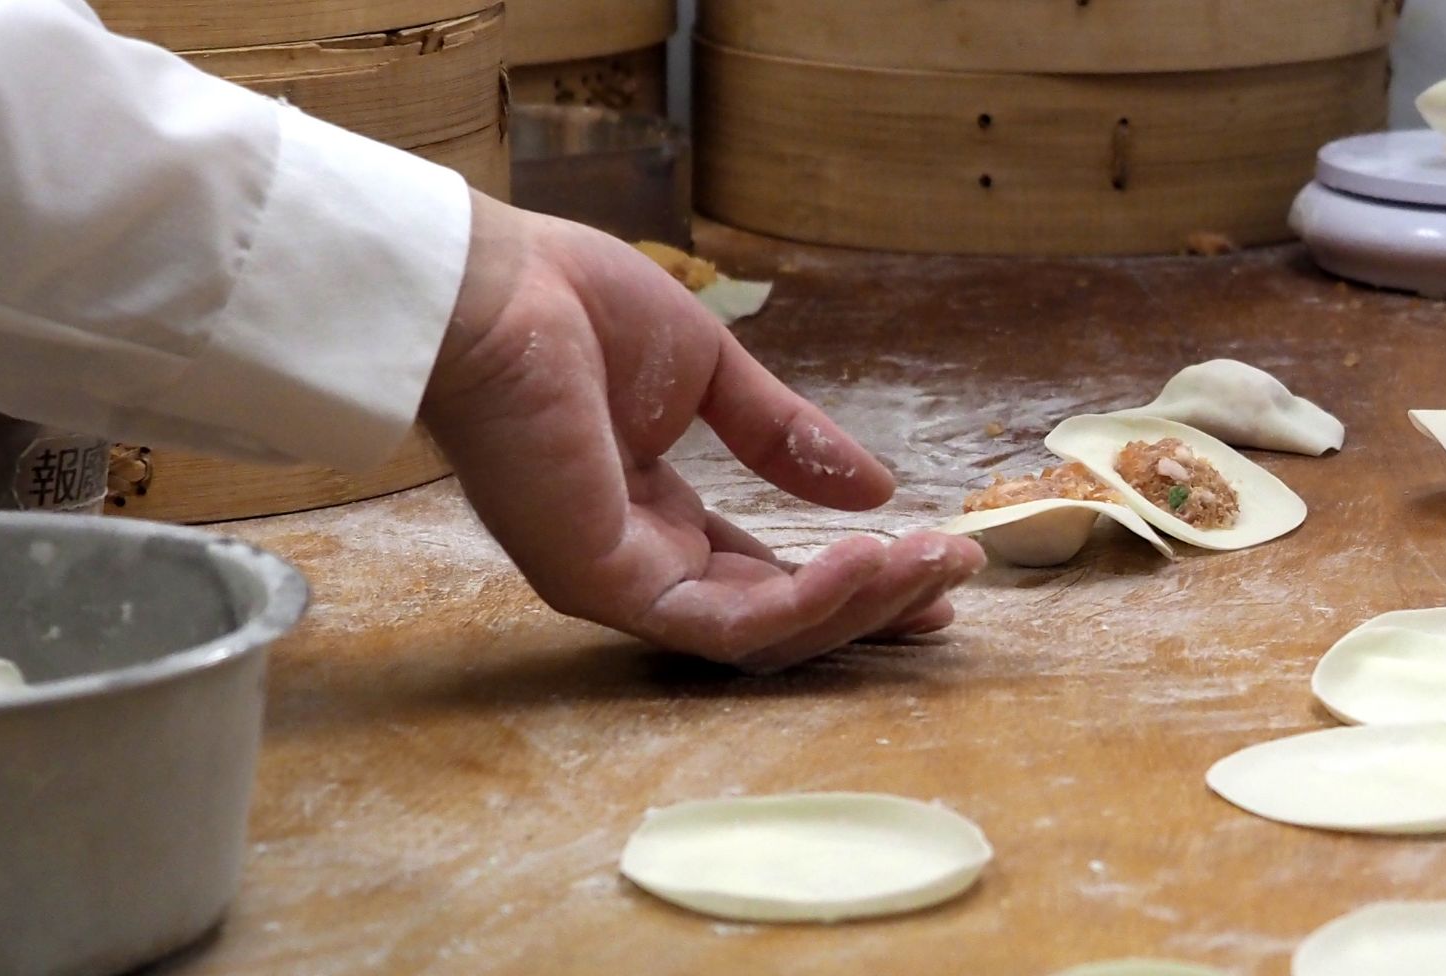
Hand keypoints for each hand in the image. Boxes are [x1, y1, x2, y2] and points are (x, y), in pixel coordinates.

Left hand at [419, 193, 981, 669]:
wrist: (492, 287)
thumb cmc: (571, 307)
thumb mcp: (711, 375)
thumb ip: (786, 436)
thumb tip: (877, 488)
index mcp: (649, 515)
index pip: (762, 575)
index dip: (851, 578)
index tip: (932, 564)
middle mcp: (634, 562)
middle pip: (772, 619)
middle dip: (871, 605)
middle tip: (953, 584)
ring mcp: (615, 582)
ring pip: (758, 635)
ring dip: (856, 606)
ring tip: (934, 569)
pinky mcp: (602, 585)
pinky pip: (724, 621)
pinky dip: (806, 600)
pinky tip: (870, 561)